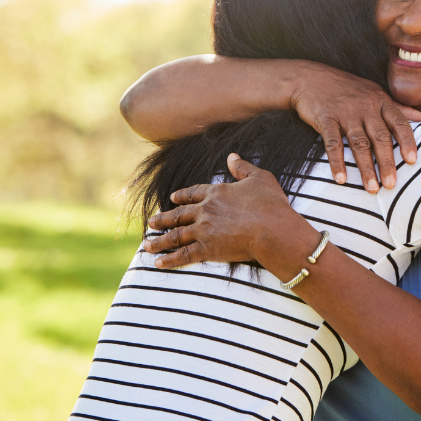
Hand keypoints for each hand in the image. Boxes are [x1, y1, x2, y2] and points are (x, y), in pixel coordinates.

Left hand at [145, 153, 316, 277]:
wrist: (273, 230)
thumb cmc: (271, 204)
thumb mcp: (260, 178)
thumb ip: (243, 168)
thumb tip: (232, 156)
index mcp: (216, 193)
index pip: (193, 193)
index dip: (181, 196)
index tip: (171, 198)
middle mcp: (205, 210)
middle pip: (179, 215)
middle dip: (163, 219)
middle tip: (151, 223)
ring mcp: (203, 230)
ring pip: (176, 236)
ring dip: (159, 241)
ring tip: (146, 244)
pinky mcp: (206, 249)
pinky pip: (183, 255)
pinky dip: (169, 259)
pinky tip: (157, 263)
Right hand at [287, 64, 420, 192]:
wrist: (311, 78)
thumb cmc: (347, 89)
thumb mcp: (376, 93)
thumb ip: (400, 108)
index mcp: (381, 101)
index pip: (399, 123)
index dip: (407, 141)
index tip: (412, 161)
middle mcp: (366, 106)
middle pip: (380, 137)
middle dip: (387, 162)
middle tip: (391, 184)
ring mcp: (345, 113)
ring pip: (359, 144)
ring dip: (366, 168)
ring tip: (372, 188)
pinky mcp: (325, 119)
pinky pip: (332, 144)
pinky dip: (337, 162)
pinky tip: (341, 179)